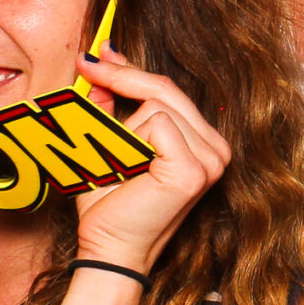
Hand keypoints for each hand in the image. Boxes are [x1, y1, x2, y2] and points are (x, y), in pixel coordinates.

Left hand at [71, 48, 229, 271]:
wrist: (107, 250)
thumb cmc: (108, 206)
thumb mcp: (106, 144)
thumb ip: (108, 105)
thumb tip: (101, 60)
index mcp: (203, 143)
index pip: (170, 91)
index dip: (133, 71)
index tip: (100, 54)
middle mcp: (216, 149)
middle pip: (167, 90)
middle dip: (124, 78)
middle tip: (87, 66)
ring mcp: (211, 160)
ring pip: (158, 106)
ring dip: (123, 127)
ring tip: (112, 159)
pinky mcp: (194, 169)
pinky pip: (157, 124)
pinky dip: (130, 140)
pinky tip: (124, 164)